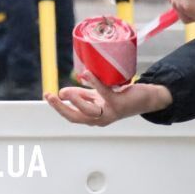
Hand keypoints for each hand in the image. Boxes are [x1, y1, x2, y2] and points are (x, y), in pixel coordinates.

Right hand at [44, 71, 172, 126]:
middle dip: (60, 108)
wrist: (146, 99)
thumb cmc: (121, 97)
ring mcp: (109, 112)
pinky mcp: (118, 103)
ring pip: (88, 111)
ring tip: (64, 92)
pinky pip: (103, 92)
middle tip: (49, 96)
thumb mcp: (98, 96)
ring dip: (75, 101)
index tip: (47, 95)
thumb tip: (63, 93)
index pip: (71, 115)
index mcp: (93, 117)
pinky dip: (93, 83)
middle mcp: (100, 119)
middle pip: (76, 117)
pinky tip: (86, 74)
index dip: (58, 107)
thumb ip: (81, 95)